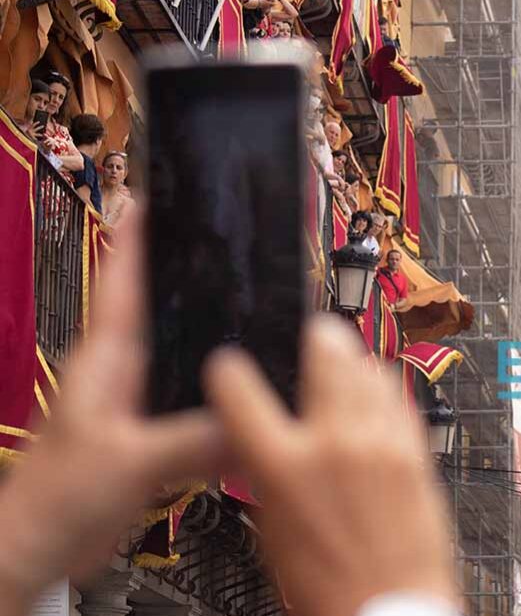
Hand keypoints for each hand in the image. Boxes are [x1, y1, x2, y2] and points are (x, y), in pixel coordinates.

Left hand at [0, 212, 223, 615]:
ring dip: (215, 342)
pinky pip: (195, 405)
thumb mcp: (130, 461)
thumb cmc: (55, 498)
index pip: (123, 278)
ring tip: (260, 319)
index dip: (138, 233)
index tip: (157, 192)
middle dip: (194, 278)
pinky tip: (251, 402)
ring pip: (185, 357)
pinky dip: (223, 400)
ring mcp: (136, 404)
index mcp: (107, 359)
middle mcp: (122, 372)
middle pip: (164, 308)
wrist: (37, 550)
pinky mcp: (150, 437)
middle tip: (235, 248)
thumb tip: (252, 418)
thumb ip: (193, 439)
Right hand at [204, 317, 457, 615]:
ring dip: (352, 358)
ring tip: (344, 360)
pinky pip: (399, 397)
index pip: (238, 387)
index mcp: (281, 466)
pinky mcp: (416, 450)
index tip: (229, 367)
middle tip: (311, 335)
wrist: (388, 608)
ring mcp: (381, 441)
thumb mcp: (270, 529)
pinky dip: (384, 389)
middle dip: (312, 336)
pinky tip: (377, 395)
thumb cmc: (328, 586)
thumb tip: (262, 440)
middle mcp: (334, 442)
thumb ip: (267, 473)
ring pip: (368, 365)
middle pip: (323, 349)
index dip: (228, 370)